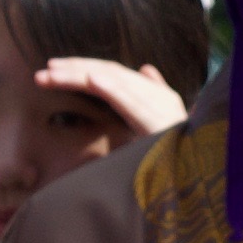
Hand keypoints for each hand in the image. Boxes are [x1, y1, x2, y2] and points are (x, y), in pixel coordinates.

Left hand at [32, 53, 187, 142]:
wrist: (201, 174)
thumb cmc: (176, 153)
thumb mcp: (160, 125)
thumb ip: (152, 97)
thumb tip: (146, 68)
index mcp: (152, 95)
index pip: (112, 74)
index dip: (82, 69)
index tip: (52, 70)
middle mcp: (156, 95)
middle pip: (109, 73)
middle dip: (73, 70)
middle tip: (42, 73)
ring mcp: (159, 106)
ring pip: (115, 83)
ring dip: (81, 75)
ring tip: (53, 73)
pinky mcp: (159, 121)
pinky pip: (133, 102)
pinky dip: (113, 88)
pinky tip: (92, 80)